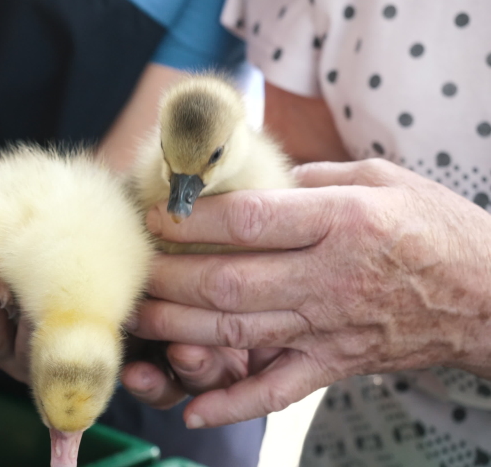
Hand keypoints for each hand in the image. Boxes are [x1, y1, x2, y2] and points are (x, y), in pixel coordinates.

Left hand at [127, 159, 490, 427]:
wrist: (490, 294)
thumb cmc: (433, 226)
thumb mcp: (380, 178)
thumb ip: (312, 178)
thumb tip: (251, 176)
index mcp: (343, 221)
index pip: (250, 220)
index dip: (194, 219)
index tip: (156, 213)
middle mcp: (330, 277)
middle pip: (229, 281)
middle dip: (169, 275)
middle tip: (133, 266)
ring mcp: (330, 326)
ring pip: (238, 333)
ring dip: (179, 329)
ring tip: (139, 318)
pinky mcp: (334, 363)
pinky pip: (277, 391)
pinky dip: (234, 405)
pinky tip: (194, 411)